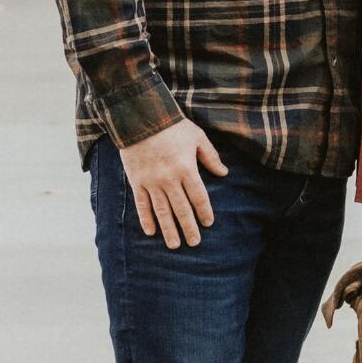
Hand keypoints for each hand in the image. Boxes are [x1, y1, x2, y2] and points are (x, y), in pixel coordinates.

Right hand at [119, 119, 227, 247]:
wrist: (140, 117)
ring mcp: (151, 182)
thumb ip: (210, 156)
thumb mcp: (197, 136)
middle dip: (189, 227)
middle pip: (181, 208)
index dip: (204, 211)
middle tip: (194, 242)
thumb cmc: (172, 126)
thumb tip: (224, 173)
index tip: (208, 223)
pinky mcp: (136, 181)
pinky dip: (146, 219)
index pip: (198, 196)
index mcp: (186, 168)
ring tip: (175, 245)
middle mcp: (169, 179)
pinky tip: (151, 232)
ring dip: (169, 229)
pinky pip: (142, 205)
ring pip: (162, 211)